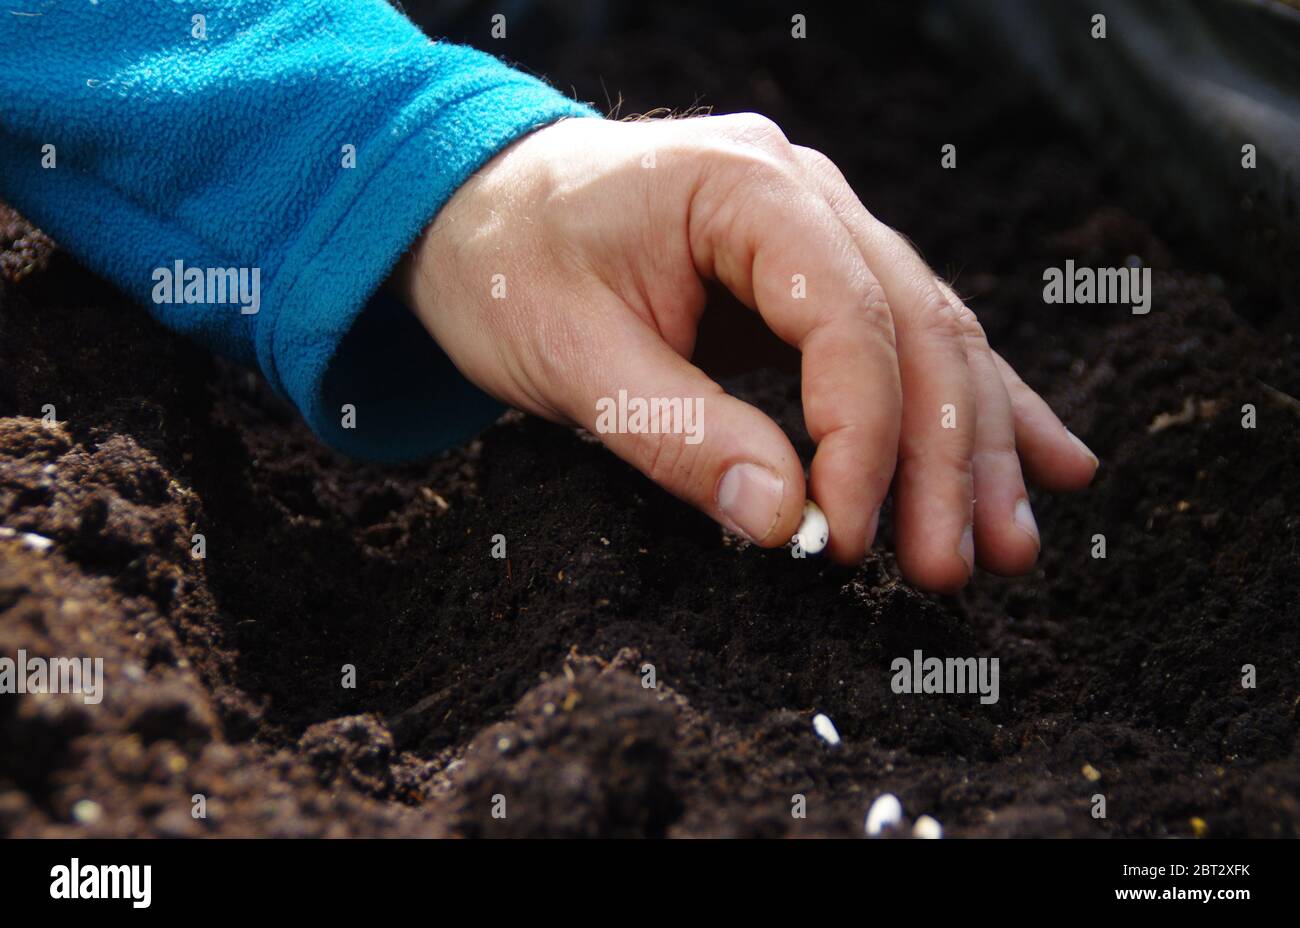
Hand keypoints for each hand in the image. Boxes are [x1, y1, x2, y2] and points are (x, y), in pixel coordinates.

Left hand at [395, 114, 1096, 591]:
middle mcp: (807, 195)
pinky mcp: (817, 275)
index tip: (844, 542)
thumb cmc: (508, 268)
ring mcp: (822, 229)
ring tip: (1009, 546)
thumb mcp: (569, 358)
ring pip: (932, 338)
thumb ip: (678, 436)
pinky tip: (1043, 463)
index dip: (863, 442)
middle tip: (954, 569)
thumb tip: (783, 526)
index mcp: (747, 187)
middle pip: (914, 328)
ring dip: (973, 447)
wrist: (477, 211)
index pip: (847, 321)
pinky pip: (907, 340)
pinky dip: (969, 408)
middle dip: (942, 459)